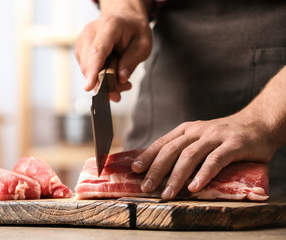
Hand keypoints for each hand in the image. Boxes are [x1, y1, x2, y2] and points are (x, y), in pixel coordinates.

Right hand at [75, 0, 151, 101]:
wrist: (124, 18)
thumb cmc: (134, 30)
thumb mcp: (143, 45)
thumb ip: (132, 61)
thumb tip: (120, 78)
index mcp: (109, 25)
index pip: (97, 51)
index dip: (93, 71)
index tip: (89, 87)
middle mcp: (91, 31)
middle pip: (89, 65)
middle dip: (103, 83)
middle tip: (123, 88)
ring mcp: (83, 39)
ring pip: (86, 70)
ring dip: (102, 80)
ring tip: (121, 79)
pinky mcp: (80, 48)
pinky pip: (86, 69)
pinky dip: (98, 76)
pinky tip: (111, 73)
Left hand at [131, 113, 278, 199]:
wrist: (258, 123)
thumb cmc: (225, 135)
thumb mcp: (201, 137)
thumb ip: (185, 148)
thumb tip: (161, 167)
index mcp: (187, 129)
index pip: (163, 142)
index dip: (148, 156)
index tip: (135, 169)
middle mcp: (197, 131)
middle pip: (171, 150)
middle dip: (156, 170)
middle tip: (146, 187)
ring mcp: (215, 136)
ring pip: (190, 156)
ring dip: (176, 176)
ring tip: (167, 193)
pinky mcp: (233, 145)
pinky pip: (215, 160)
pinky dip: (203, 174)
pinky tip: (194, 187)